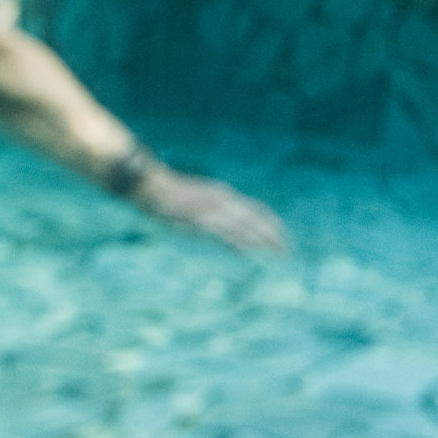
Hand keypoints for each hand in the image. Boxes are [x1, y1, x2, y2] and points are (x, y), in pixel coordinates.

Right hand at [130, 165, 288, 253]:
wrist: (151, 185)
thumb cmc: (173, 197)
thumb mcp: (202, 205)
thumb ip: (220, 220)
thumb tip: (239, 243)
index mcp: (225, 195)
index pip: (257, 210)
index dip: (272, 225)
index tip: (283, 239)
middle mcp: (223, 198)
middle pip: (256, 216)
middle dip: (273, 233)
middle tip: (286, 250)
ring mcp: (211, 207)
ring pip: (243, 224)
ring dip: (260, 238)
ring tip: (274, 252)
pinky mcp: (198, 217)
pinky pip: (222, 230)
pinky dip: (237, 240)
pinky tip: (246, 250)